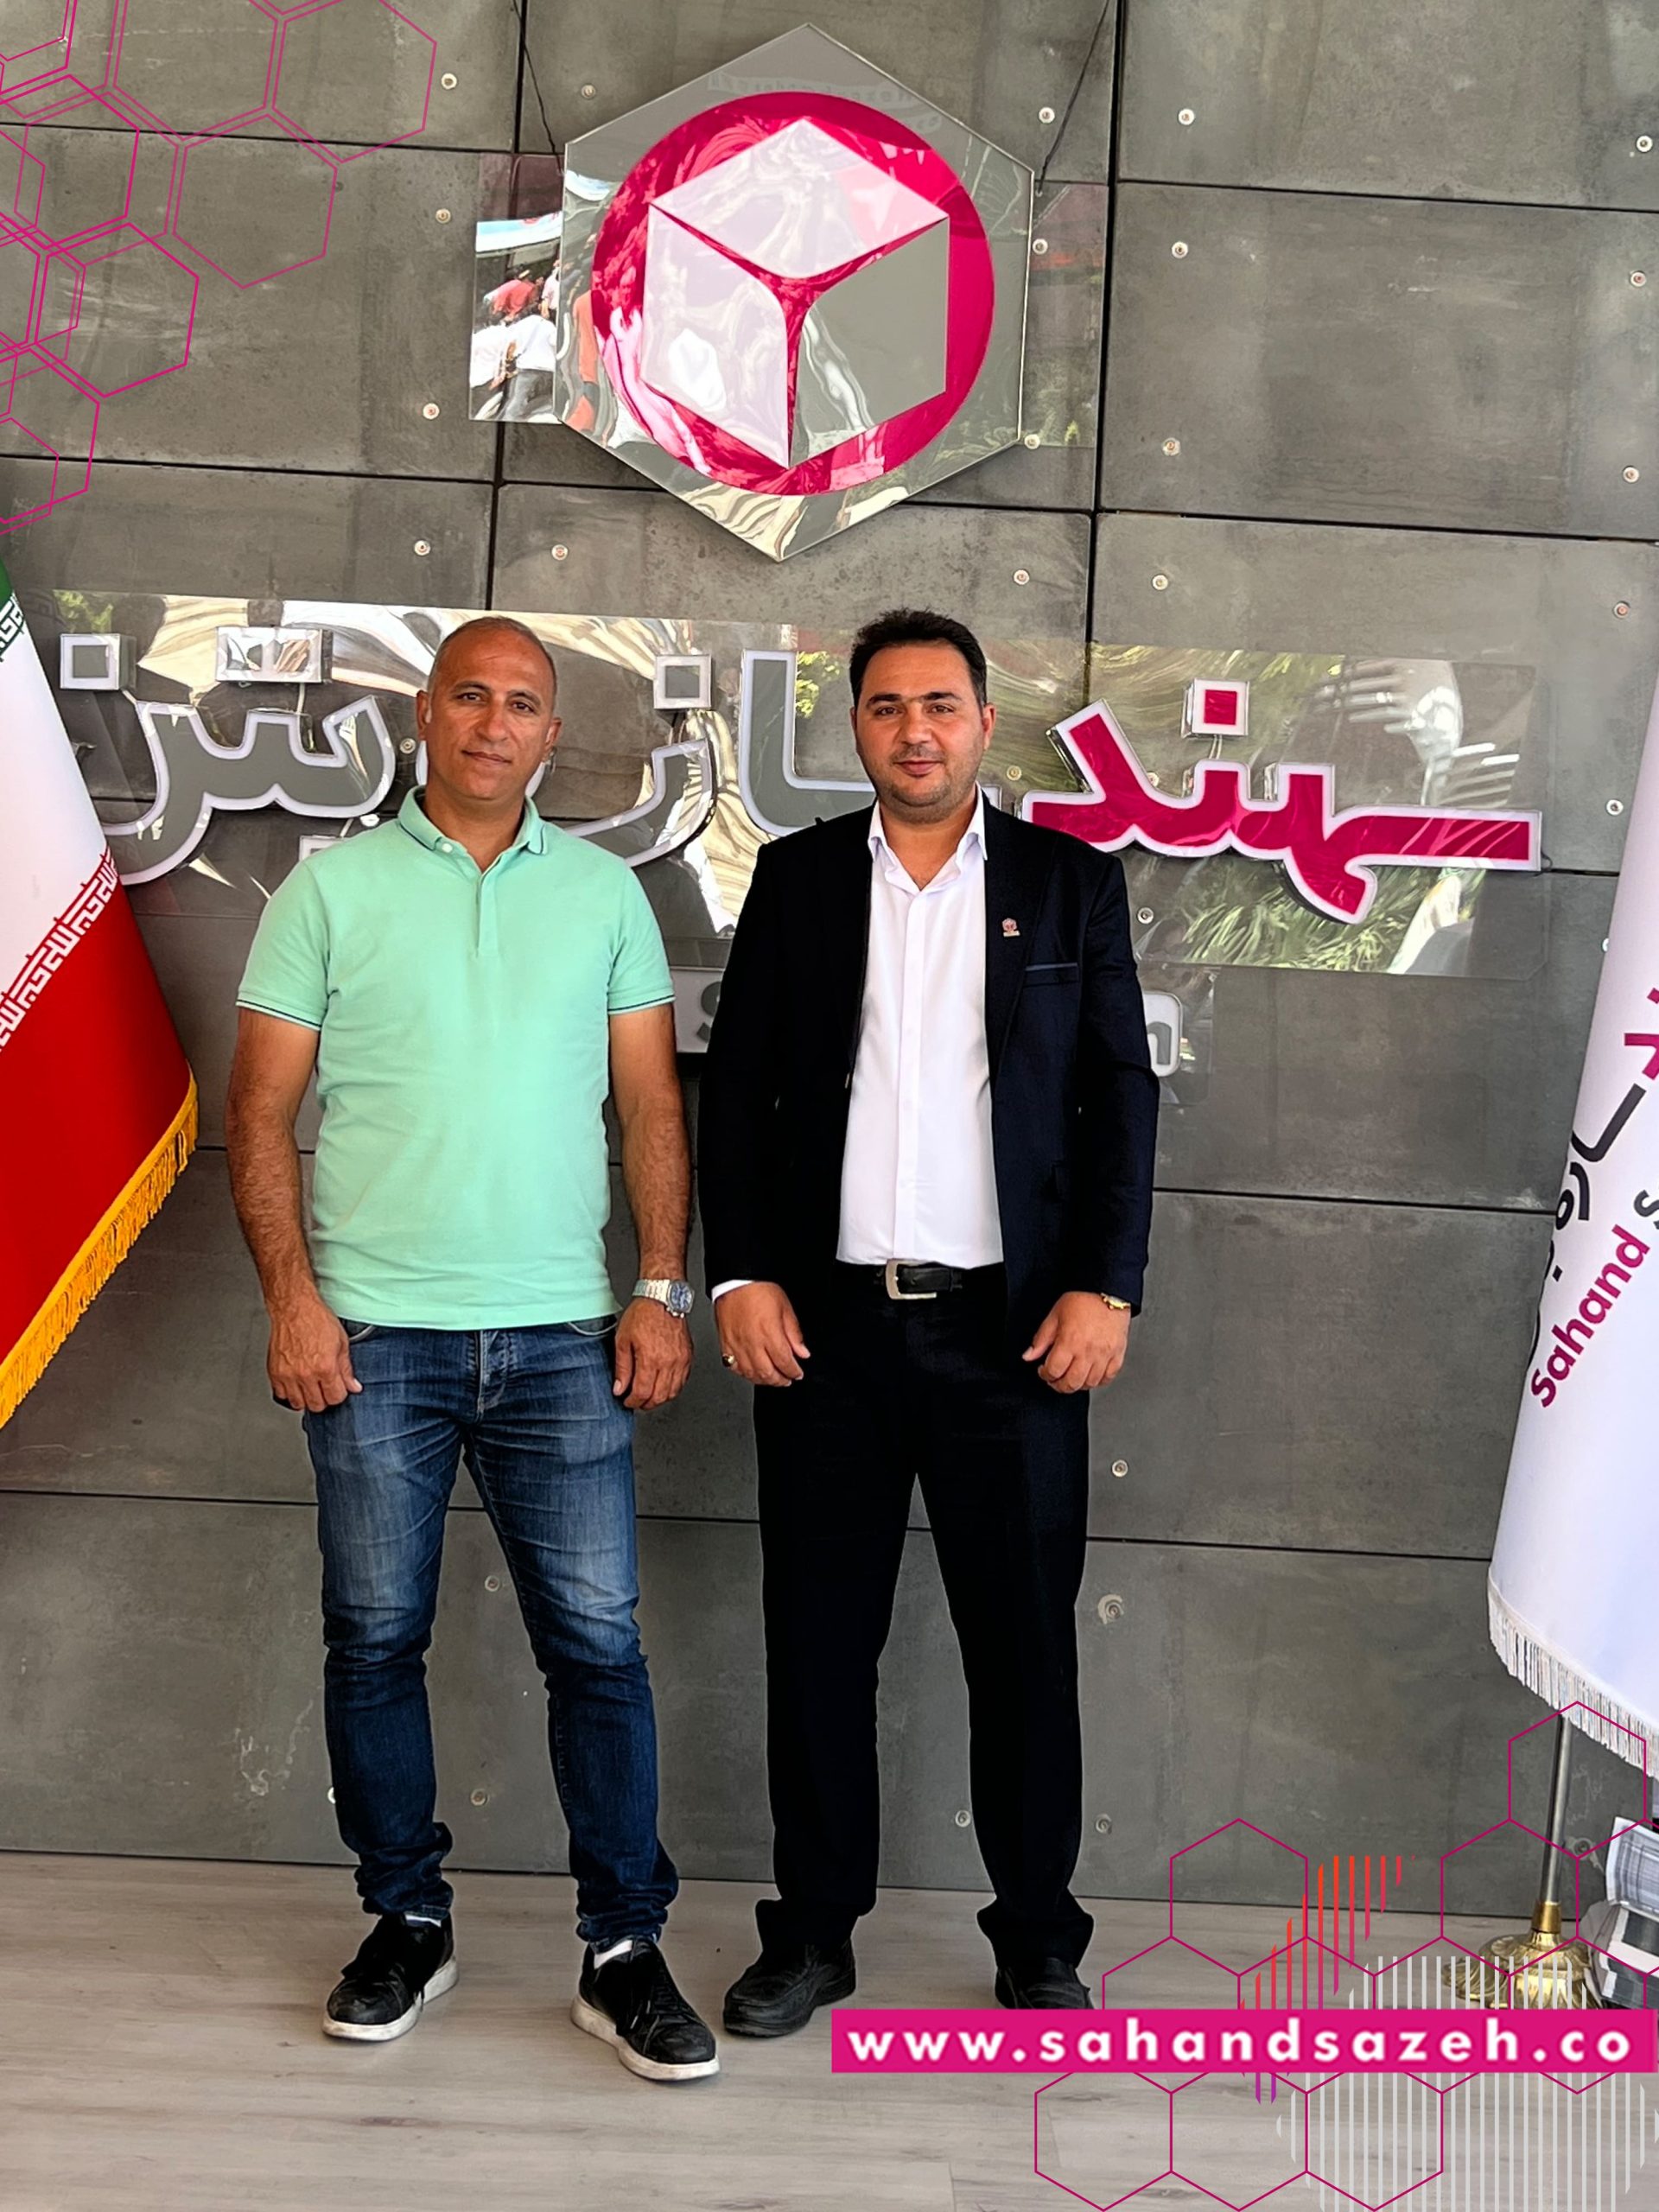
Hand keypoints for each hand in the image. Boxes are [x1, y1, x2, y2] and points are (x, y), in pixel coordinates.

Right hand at [268, 1294, 361, 1412]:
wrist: (294, 1308)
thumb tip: (353, 1386)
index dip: (340, 1394)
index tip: (338, 1388)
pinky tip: (296, 1383)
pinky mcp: (275, 1372)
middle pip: (317, 1405)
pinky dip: (289, 1393)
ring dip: (307, 1398)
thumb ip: (347, 1369)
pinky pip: (281, 1395)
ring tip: (311, 1386)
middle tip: (325, 1387)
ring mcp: (288, 1375)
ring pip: (298, 1404)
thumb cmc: (316, 1320)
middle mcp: (305, 1374)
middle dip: (325, 1398)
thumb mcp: (341, 1342)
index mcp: (325, 1367)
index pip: (336, 1398)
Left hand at [613, 1296, 691, 1410]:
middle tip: (636, 1402)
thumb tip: (619, 1388)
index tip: (627, 1401)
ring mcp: (681, 1360)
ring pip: (672, 1392)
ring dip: (659, 1399)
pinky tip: (663, 1386)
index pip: (642, 1393)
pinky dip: (672, 1389)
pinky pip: (682, 1381)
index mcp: (650, 1359)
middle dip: (645, 1404)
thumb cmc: (643, 1314)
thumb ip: (622, 1368)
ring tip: (648, 1395)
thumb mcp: (623, 1340)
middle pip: (659, 1397)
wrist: (662, 1297)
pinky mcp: (688, 1356)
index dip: (633, 1402)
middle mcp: (668, 1362)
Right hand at [715, 1281, 809, 1386]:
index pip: (785, 1363)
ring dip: (764, 1380)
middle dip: (781, 1380)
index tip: (798, 1373)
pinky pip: (734, 1367)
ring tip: (772, 1378)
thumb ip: (794, 1334)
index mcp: (769, 1334)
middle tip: (787, 1379)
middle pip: (768, 1373)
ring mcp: (737, 1345)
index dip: (794, 1372)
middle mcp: (752, 1343)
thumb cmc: (758, 1289)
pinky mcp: (725, 1344)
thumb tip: (802, 1352)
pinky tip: (752, 1371)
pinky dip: (745, 1373)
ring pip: (751, 1374)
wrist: (736, 1280)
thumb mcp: (785, 1308)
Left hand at [1022, 1293, 1130, 1393]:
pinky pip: (1108, 1377)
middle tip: (1055, 1379)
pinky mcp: (1118, 1354)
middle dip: (1059, 1385)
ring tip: (1071, 1376)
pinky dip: (1098, 1381)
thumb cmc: (1083, 1299)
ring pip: (1090, 1384)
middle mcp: (1088, 1351)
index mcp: (1070, 1341)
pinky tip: (1090, 1374)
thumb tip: (1029, 1356)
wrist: (1107, 1290)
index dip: (1045, 1374)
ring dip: (1077, 1385)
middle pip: (1071, 1383)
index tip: (1044, 1370)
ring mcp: (1105, 1355)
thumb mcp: (1054, 1316)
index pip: (1054, 1371)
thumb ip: (1041, 1339)